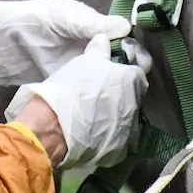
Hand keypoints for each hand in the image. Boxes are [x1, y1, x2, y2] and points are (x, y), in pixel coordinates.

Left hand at [0, 0, 130, 89]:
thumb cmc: (25, 23)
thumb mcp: (59, 19)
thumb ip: (89, 24)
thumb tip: (126, 27)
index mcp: (86, 23)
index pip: (117, 36)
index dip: (130, 49)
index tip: (143, 65)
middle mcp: (83, 41)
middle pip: (112, 56)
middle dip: (125, 69)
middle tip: (139, 86)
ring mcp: (72, 62)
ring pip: (101, 73)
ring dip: (112, 83)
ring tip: (129, 99)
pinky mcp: (61, 79)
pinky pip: (84, 85)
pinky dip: (95, 93)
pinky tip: (107, 105)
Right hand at [5, 33, 147, 168]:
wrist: (53, 128)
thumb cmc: (72, 88)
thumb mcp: (86, 60)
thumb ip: (100, 50)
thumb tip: (105, 40)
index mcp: (132, 81)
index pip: (139, 72)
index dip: (128, 70)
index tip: (116, 72)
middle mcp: (136, 106)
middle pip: (135, 97)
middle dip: (124, 95)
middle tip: (104, 93)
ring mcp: (129, 131)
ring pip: (128, 121)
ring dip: (117, 117)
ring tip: (97, 116)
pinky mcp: (118, 152)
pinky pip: (118, 141)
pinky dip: (110, 137)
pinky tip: (95, 135)